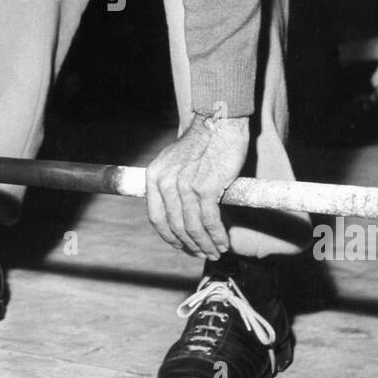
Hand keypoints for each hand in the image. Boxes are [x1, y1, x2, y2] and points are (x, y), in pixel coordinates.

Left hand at [145, 114, 247, 257]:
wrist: (218, 122)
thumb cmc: (201, 143)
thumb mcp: (174, 163)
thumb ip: (171, 185)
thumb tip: (178, 214)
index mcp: (154, 177)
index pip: (157, 218)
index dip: (170, 238)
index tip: (183, 246)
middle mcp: (165, 182)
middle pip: (175, 227)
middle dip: (190, 246)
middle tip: (203, 254)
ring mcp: (184, 186)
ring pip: (192, 227)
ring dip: (205, 245)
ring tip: (216, 251)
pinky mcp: (205, 187)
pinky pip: (209, 221)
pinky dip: (217, 235)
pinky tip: (224, 241)